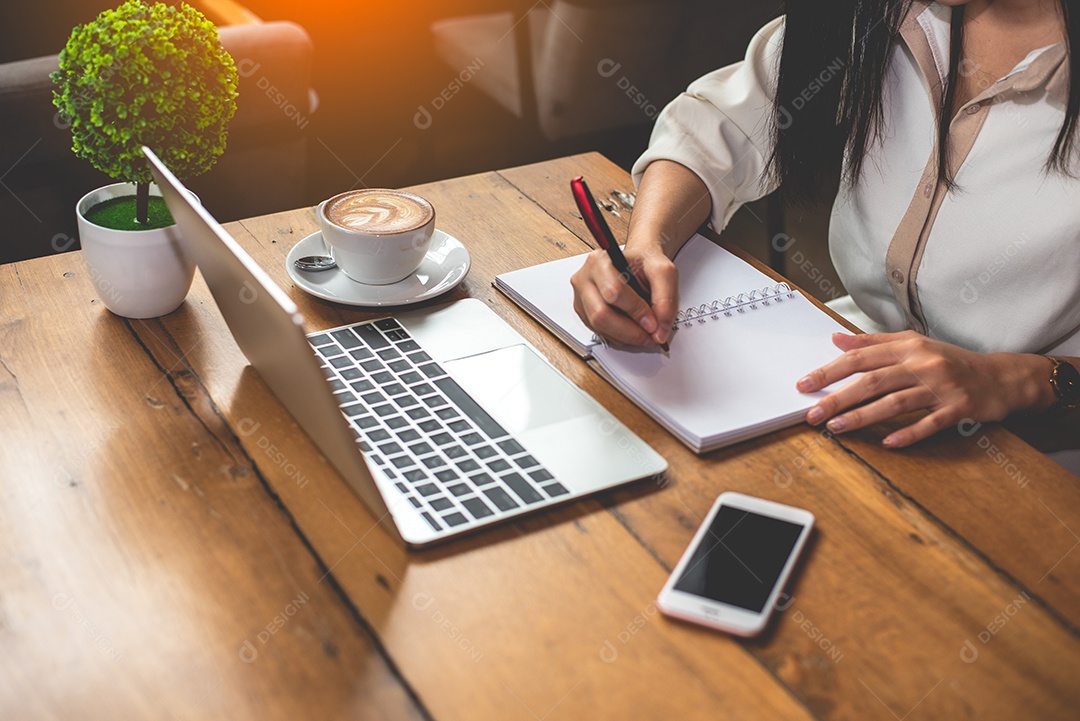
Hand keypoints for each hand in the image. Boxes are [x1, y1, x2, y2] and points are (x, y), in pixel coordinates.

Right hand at [570, 244, 677, 346]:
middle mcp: (584, 278)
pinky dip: (619, 337)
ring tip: (644, 333)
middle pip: (600, 314)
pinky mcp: (584, 312)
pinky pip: (599, 332)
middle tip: (650, 335)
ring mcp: (581, 297)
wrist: (638, 264)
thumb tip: (660, 331)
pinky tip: (631, 330)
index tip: (654, 323)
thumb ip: (665, 300)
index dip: (636, 311)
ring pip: (598, 327)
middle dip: (629, 331)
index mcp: (600, 261)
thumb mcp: (664, 272)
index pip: (614, 292)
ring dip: (625, 337)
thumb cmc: (645, 263)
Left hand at [796, 331, 1054, 447]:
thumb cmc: (950, 361)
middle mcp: (922, 363)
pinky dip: (909, 433)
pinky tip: (888, 443)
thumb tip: (837, 339)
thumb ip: (873, 343)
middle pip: (872, 381)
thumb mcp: (913, 344)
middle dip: (838, 398)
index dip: (829, 371)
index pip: (859, 358)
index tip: (803, 384)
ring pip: (895, 402)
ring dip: (863, 416)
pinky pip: (931, 423)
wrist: (1001, 376)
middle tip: (812, 414)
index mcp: (907, 346)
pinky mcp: (959, 408)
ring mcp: (941, 386)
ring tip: (836, 428)